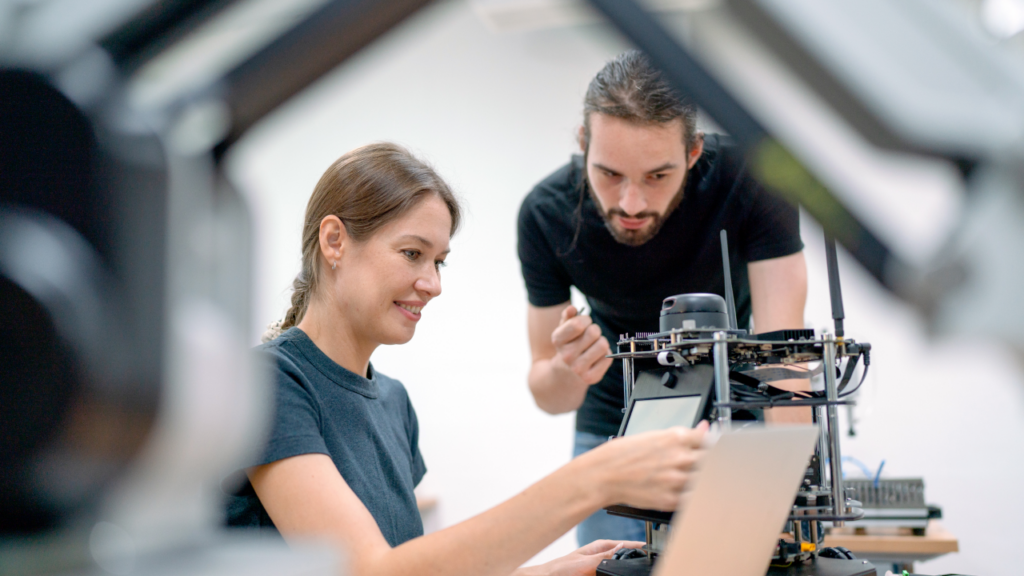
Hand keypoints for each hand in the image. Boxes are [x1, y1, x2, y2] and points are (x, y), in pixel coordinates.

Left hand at [515, 540, 643, 575]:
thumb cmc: (560, 568)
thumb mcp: (584, 562)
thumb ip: (604, 557)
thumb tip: (622, 548)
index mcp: (602, 547)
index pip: (627, 546)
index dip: (640, 548)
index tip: (653, 550)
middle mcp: (605, 558)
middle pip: (627, 559)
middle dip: (639, 561)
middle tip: (651, 563)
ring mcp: (603, 569)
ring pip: (621, 570)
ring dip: (628, 570)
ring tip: (643, 568)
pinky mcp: (602, 575)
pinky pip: (613, 574)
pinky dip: (620, 574)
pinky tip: (625, 574)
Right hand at [550, 305, 612, 385]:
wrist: (566, 373)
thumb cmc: (569, 344)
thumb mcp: (565, 329)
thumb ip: (568, 316)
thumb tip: (572, 308)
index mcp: (558, 340)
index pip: (578, 324)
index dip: (586, 320)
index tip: (584, 324)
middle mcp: (566, 355)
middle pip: (594, 332)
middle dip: (595, 330)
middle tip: (590, 336)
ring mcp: (578, 368)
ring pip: (603, 345)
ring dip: (601, 342)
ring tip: (593, 346)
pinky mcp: (590, 377)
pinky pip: (608, 358)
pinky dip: (605, 355)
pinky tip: (596, 357)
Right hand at [584, 422, 708, 511]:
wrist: (604, 475)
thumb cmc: (623, 454)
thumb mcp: (654, 435)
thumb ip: (684, 434)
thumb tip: (704, 427)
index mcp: (676, 438)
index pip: (711, 439)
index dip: (716, 443)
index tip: (718, 446)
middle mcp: (680, 458)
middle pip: (714, 460)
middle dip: (714, 462)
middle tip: (708, 464)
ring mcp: (677, 480)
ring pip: (707, 481)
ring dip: (706, 480)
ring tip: (697, 479)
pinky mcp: (671, 499)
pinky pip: (694, 499)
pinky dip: (696, 496)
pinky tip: (691, 492)